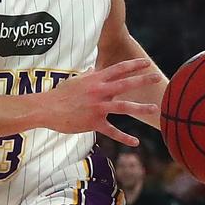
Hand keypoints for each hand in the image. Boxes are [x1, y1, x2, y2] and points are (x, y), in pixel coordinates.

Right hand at [42, 58, 160, 145]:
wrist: (47, 109)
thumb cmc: (61, 93)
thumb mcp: (76, 80)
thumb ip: (88, 75)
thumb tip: (93, 69)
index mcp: (96, 79)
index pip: (119, 69)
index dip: (134, 65)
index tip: (147, 63)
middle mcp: (99, 91)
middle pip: (126, 84)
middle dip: (143, 80)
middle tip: (158, 77)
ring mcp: (97, 107)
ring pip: (123, 107)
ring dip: (140, 108)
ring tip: (154, 108)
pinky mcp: (93, 123)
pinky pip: (112, 131)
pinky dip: (124, 137)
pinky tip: (136, 142)